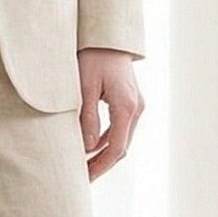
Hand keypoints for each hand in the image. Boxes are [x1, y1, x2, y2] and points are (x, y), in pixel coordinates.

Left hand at [77, 48, 142, 179]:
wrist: (108, 37)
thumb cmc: (93, 57)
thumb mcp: (84, 88)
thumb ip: (87, 118)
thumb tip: (88, 148)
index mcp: (126, 107)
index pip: (115, 148)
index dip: (100, 166)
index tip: (84, 179)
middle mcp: (136, 109)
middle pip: (121, 147)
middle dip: (102, 165)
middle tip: (81, 178)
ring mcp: (135, 105)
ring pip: (121, 139)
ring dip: (104, 154)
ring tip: (83, 166)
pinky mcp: (130, 102)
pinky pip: (120, 128)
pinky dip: (106, 140)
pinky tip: (90, 147)